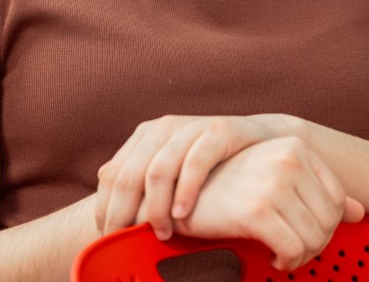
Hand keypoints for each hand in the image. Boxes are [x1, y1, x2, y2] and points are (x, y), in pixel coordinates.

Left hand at [97, 114, 292, 238]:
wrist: (264, 141)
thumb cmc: (214, 166)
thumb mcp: (174, 170)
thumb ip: (143, 184)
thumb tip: (104, 212)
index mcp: (145, 136)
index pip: (111, 176)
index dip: (105, 209)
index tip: (108, 237)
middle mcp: (163, 128)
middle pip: (129, 175)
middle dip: (124, 214)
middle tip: (126, 242)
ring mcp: (189, 127)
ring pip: (158, 171)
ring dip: (156, 208)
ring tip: (161, 234)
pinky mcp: (218, 130)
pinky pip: (194, 163)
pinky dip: (185, 191)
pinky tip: (183, 215)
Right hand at [169, 136, 364, 270]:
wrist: (179, 194)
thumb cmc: (228, 188)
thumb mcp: (276, 180)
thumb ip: (318, 192)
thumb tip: (359, 211)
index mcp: (295, 147)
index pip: (337, 199)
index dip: (325, 226)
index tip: (304, 234)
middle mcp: (288, 159)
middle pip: (329, 221)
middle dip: (314, 245)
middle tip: (293, 251)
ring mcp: (273, 183)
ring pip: (314, 239)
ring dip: (300, 257)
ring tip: (282, 255)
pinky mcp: (256, 210)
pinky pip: (293, 249)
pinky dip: (287, 262)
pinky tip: (273, 259)